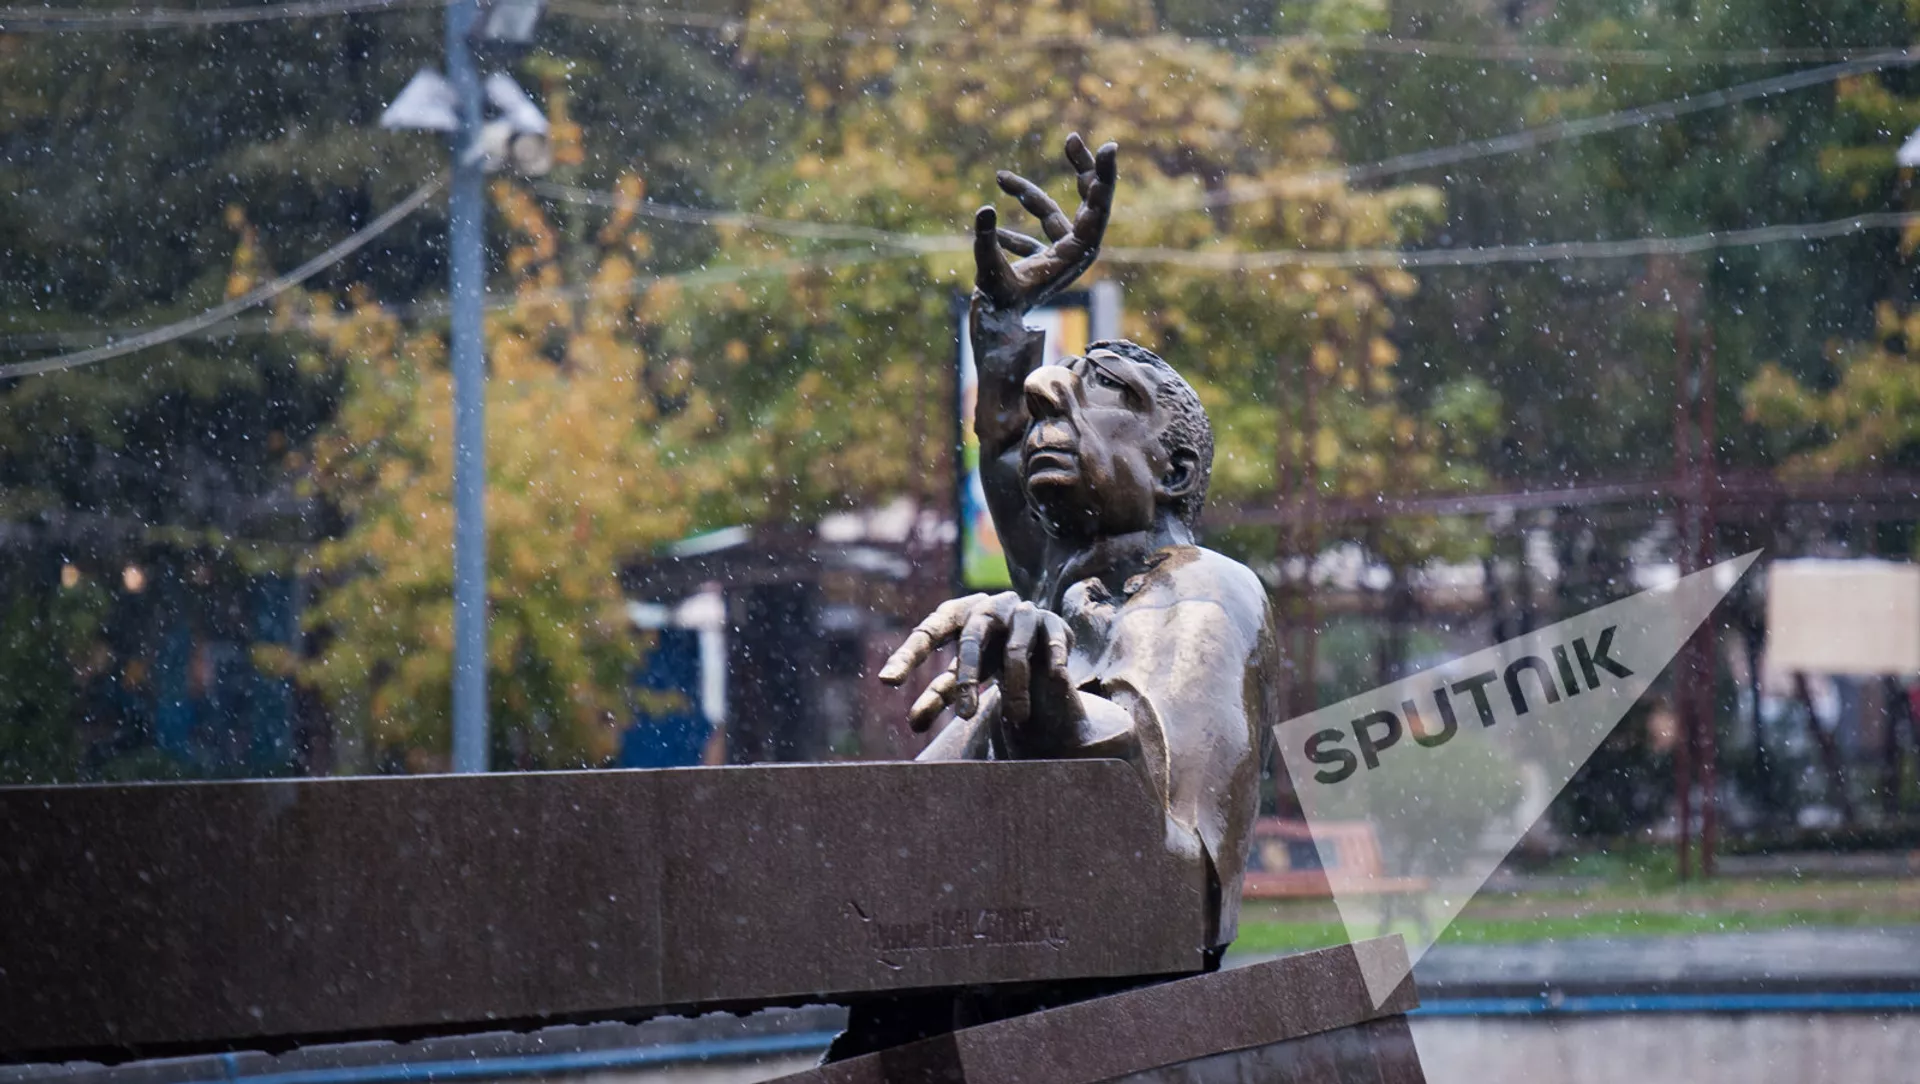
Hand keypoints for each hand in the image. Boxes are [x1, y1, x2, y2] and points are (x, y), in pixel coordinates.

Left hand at [879, 592, 1073, 730]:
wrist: (1035, 635)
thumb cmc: (988, 656)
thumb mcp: (962, 673)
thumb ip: (940, 693)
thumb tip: (913, 724)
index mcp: (958, 615)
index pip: (928, 633)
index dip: (907, 656)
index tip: (887, 681)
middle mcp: (988, 608)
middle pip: (972, 640)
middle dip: (967, 678)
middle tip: (964, 716)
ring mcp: (1022, 613)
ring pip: (1015, 650)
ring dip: (1015, 686)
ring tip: (1015, 719)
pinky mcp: (1053, 623)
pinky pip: (1052, 643)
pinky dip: (1053, 662)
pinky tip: (1056, 679)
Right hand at [974, 132, 1117, 312]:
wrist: (997, 342)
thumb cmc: (999, 314)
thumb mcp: (989, 275)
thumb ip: (985, 242)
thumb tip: (985, 207)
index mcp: (1075, 257)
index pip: (1098, 210)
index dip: (1104, 178)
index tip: (1108, 147)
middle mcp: (1074, 255)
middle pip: (1089, 204)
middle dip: (1082, 170)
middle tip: (1073, 138)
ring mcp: (1060, 258)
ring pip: (1055, 215)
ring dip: (1029, 195)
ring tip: (1000, 177)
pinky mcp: (1045, 263)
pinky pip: (1037, 234)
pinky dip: (1016, 227)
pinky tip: (995, 222)